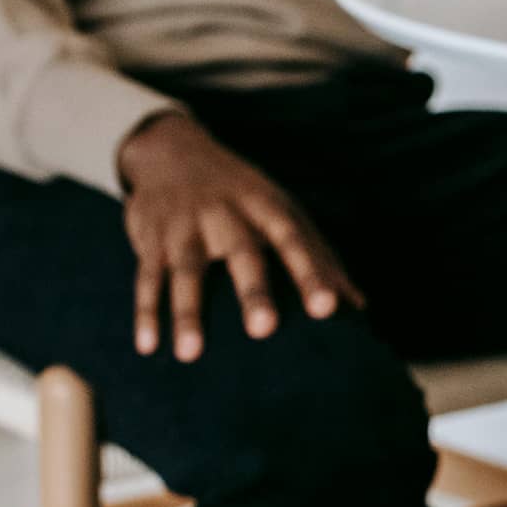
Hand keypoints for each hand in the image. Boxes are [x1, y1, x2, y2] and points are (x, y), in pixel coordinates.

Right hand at [116, 113, 363, 360]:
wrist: (174, 151)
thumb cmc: (245, 195)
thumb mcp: (284, 212)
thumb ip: (320, 257)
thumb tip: (360, 307)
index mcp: (267, 207)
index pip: (295, 239)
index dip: (312, 272)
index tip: (329, 308)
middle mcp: (227, 213)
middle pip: (242, 252)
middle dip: (253, 291)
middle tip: (265, 330)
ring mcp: (186, 225)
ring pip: (186, 269)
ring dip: (187, 311)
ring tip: (191, 355)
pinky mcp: (151, 238)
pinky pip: (146, 276)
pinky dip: (145, 311)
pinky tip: (148, 346)